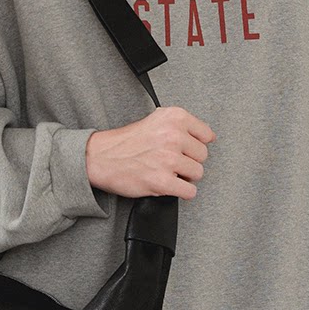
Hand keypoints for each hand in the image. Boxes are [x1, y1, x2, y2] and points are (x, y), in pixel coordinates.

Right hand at [86, 106, 216, 200]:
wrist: (100, 157)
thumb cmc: (127, 141)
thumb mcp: (156, 119)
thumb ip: (181, 126)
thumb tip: (208, 137)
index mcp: (174, 117)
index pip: (207, 135)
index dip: (195, 145)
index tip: (186, 148)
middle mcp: (173, 135)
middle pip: (203, 156)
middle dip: (189, 161)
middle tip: (172, 161)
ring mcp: (168, 159)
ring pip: (198, 174)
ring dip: (184, 177)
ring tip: (167, 171)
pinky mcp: (162, 181)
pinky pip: (189, 191)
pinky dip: (181, 192)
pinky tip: (169, 184)